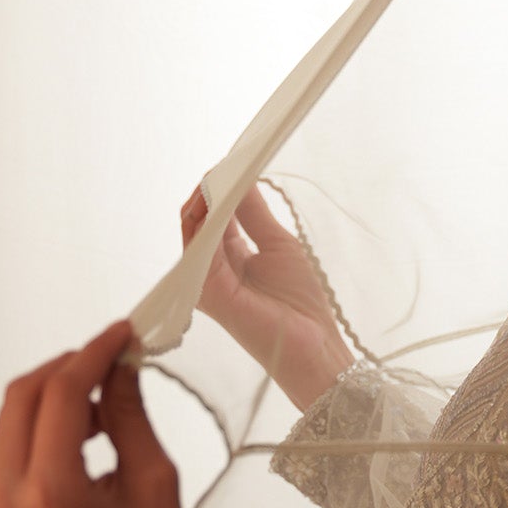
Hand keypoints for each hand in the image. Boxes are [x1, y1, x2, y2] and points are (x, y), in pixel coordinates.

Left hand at [0, 319, 198, 507]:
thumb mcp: (153, 478)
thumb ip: (127, 412)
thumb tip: (120, 361)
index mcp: (52, 496)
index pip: (60, 395)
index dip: (93, 353)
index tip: (122, 333)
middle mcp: (8, 504)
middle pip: (22, 398)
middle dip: (68, 368)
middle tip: (112, 358)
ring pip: (9, 421)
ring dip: (53, 398)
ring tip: (102, 406)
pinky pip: (7, 452)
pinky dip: (41, 430)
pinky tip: (80, 437)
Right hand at [181, 180, 352, 410]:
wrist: (313, 346)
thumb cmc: (300, 302)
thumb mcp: (278, 244)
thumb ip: (255, 214)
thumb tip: (241, 179)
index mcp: (227, 258)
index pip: (214, 215)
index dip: (221, 188)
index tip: (236, 161)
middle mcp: (210, 269)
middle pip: (198, 219)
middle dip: (211, 189)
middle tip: (229, 163)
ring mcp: (204, 281)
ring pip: (193, 229)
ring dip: (207, 199)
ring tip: (225, 174)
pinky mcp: (207, 292)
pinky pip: (200, 248)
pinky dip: (208, 221)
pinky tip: (222, 200)